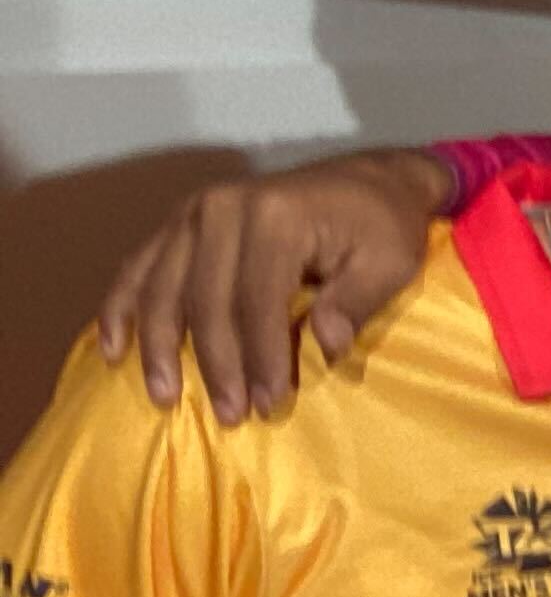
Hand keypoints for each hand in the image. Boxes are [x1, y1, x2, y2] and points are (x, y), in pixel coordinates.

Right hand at [94, 148, 454, 424]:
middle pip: (205, 298)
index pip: (258, 300)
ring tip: (164, 396)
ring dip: (158, 347)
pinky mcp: (179, 221)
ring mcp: (193, 212)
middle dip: (215, 363)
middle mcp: (223, 208)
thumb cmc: (383, 227)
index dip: (260, 357)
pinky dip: (121, 308)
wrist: (369, 181)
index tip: (268, 404)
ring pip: (162, 287)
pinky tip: (114, 351)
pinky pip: (139, 267)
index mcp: (275, 216)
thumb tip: (326, 346)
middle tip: (229, 415)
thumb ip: (356, 302)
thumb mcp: (390, 263)